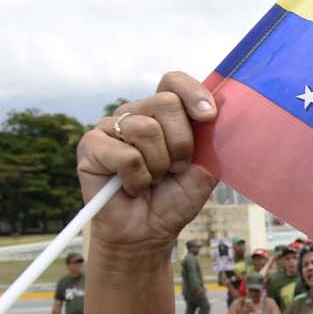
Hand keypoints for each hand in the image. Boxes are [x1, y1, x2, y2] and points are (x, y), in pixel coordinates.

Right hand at [76, 72, 218, 254]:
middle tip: (175, 168)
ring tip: (152, 180)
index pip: (174, 81)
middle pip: (165, 103)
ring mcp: (110, 127)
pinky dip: (138, 179)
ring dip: (159, 165)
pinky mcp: (91, 145)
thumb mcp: (204, 169)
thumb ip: (211, 141)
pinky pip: (126, 155)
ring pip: (146, 129)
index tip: (209, 117)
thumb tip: (221, 116)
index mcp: (163, 114)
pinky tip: (132, 188)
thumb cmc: (174, 199)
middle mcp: (136, 114)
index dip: (193, 93)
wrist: (148, 232)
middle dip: (181, 144)